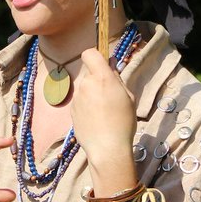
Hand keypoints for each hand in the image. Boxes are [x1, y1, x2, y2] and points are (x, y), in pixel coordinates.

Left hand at [71, 49, 137, 182]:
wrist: (107, 148)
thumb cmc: (123, 122)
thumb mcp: (128, 97)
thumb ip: (117, 79)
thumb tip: (110, 66)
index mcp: (101, 77)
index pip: (89, 53)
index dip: (96, 57)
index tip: (103, 66)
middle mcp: (85, 84)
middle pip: (88, 72)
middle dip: (96, 78)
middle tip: (108, 93)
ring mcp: (76, 97)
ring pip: (84, 87)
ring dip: (91, 92)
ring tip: (103, 110)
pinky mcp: (72, 110)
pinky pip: (80, 100)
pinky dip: (86, 105)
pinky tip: (96, 119)